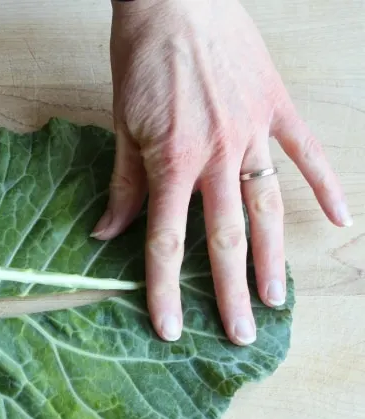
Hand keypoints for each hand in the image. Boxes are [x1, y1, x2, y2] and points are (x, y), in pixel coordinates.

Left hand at [94, 0, 351, 345]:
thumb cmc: (141, 57)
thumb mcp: (121, 124)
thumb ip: (123, 184)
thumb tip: (106, 232)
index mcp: (172, 162)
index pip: (167, 242)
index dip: (164, 290)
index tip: (168, 328)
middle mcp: (217, 154)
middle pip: (226, 238)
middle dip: (230, 292)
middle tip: (238, 333)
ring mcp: (252, 131)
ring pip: (267, 207)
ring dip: (273, 257)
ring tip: (277, 299)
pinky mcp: (275, 106)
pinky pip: (307, 152)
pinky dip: (326, 185)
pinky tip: (339, 220)